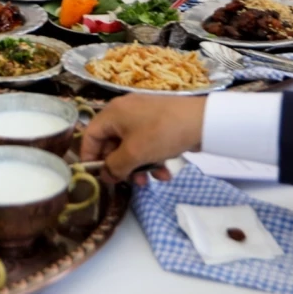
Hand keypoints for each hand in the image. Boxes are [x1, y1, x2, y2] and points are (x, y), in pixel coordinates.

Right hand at [80, 94, 204, 183]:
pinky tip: (164, 173)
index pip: (90, 135)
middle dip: (121, 166)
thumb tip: (106, 175)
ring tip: (150, 181)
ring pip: (131, 147)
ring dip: (138, 167)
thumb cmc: (161, 133)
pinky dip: (152, 159)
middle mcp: (125, 112)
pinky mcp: (159, 123)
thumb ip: (114, 167)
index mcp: (113, 113)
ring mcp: (143, 116)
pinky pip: (147, 143)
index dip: (90, 157)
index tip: (98, 176)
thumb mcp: (134, 154)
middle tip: (129, 182)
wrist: (202, 121)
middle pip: (112, 143)